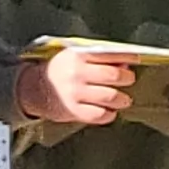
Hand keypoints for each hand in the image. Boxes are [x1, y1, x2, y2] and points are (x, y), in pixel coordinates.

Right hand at [15, 47, 137, 126]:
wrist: (32, 89)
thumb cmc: (60, 71)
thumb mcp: (73, 56)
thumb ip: (98, 57)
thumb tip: (124, 62)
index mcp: (77, 56)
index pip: (109, 54)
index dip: (127, 56)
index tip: (136, 59)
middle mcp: (77, 74)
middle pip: (113, 75)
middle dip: (127, 78)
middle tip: (128, 79)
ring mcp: (75, 93)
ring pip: (111, 97)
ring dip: (122, 99)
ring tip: (123, 99)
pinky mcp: (74, 111)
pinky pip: (100, 115)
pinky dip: (109, 114)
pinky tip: (109, 111)